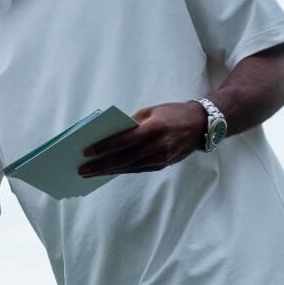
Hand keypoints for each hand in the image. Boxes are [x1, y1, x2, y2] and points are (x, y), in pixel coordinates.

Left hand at [79, 100, 205, 176]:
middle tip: (81, 170)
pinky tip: (108, 171)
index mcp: (154, 129)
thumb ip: (131, 123)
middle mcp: (158, 146)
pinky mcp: (162, 166)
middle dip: (100, 166)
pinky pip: (137, 169)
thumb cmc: (172, 113)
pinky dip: (121, 170)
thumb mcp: (151, 111)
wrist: (201, 125)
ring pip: (129, 168)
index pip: (123, 141)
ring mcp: (160, 159)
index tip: (86, 152)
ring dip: (108, 171)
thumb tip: (109, 136)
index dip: (104, 148)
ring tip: (90, 173)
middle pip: (123, 159)